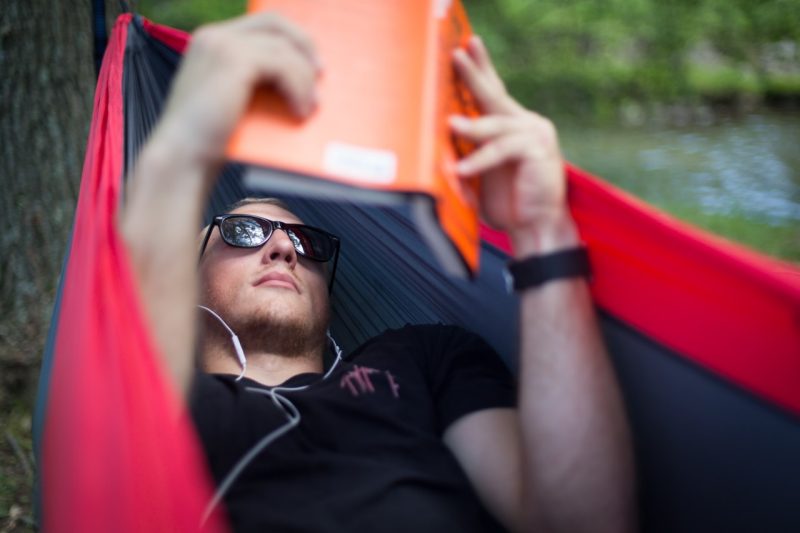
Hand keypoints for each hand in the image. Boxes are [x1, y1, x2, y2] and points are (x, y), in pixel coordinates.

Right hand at [153, 12, 321, 170]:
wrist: (182, 158)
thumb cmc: (207, 141)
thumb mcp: (233, 100)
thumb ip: (254, 82)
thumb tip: (300, 80)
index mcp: (211, 41)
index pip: (261, 22)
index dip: (291, 38)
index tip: (312, 61)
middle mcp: (214, 36)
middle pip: (275, 23)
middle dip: (304, 46)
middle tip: (321, 74)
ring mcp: (223, 45)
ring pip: (283, 48)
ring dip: (304, 79)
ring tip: (312, 107)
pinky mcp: (235, 61)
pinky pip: (283, 66)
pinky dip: (297, 89)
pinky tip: (300, 112)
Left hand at [450, 37, 578, 255]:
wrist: (536, 228)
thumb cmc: (508, 204)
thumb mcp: (479, 175)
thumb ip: (465, 155)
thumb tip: (435, 143)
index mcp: (511, 126)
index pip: (492, 92)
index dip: (480, 68)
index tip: (466, 46)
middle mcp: (525, 123)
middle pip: (494, 94)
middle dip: (474, 73)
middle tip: (457, 54)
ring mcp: (535, 134)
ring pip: (495, 124)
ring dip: (470, 126)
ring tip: (450, 125)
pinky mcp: (537, 150)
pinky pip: (502, 149)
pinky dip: (480, 160)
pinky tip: (463, 170)